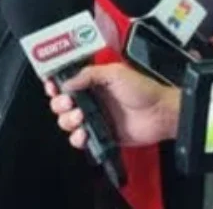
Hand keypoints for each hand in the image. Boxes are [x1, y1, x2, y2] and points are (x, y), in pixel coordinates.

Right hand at [45, 64, 179, 148]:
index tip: (51, 85)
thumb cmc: (144, 90)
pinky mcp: (101, 135)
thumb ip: (89, 74)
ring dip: (67, 120)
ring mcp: (95, 117)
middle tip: (67, 102)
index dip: (54, 83)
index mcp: (92, 82)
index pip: (65, 81)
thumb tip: (68, 81)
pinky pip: (80, 139)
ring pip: (67, 121)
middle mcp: (91, 99)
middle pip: (61, 102)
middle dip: (59, 103)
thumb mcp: (115, 73)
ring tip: (79, 117)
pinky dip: (78, 138)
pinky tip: (84, 133)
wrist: (161, 113)